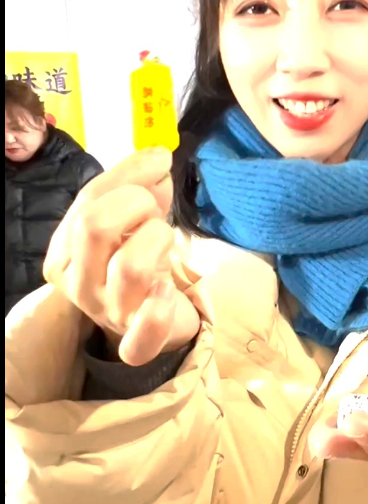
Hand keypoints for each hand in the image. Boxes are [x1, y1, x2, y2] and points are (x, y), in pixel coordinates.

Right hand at [44, 148, 199, 365]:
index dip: (129, 174)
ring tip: (166, 243)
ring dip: (159, 241)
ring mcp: (105, 315)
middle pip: (95, 227)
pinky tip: (167, 290)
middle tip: (156, 211)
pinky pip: (143, 334)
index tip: (161, 160)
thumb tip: (156, 160)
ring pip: (130, 267)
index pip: (88, 201)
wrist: (152, 320)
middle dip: (137, 204)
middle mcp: (77, 284)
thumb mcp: (131, 219)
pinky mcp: (136, 344)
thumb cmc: (137, 258)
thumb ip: (139, 187)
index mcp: (64, 251)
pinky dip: (158, 311)